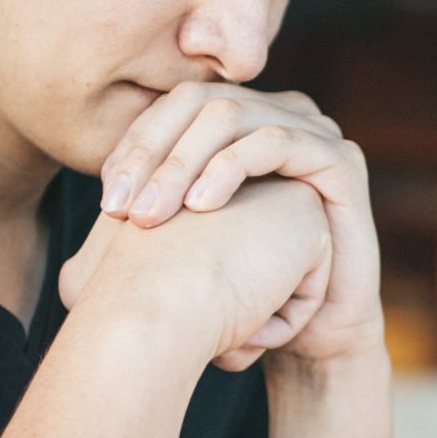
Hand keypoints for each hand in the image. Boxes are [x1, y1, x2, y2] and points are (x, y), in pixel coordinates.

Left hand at [95, 83, 382, 365]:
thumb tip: (96, 206)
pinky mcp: (340, 159)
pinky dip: (232, 167)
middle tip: (123, 210)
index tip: (106, 202)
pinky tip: (202, 207)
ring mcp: (313, 131)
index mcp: (240, 124)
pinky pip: (277, 140)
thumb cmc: (246, 291)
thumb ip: (151, 211)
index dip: (134, 146)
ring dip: (183, 163)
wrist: (311, 335)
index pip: (173, 108)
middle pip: (198, 102)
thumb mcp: (187, 245)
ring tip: (154, 214)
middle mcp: (276, 115)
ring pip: (232, 115)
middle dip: (152, 154)